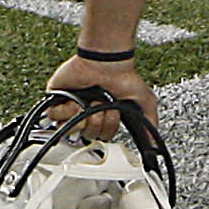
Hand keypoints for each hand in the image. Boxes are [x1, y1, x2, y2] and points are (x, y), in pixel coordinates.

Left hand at [43, 53, 157, 142]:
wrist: (108, 61)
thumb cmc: (124, 77)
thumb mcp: (145, 104)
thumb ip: (149, 127)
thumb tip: (154, 148)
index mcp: (103, 117)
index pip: (99, 138)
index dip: (105, 130)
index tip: (112, 115)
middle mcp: (87, 113)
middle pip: (86, 135)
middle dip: (97, 122)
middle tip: (103, 105)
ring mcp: (71, 106)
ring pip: (69, 129)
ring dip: (83, 117)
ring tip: (89, 103)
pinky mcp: (56, 97)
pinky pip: (54, 116)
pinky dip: (65, 110)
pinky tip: (76, 100)